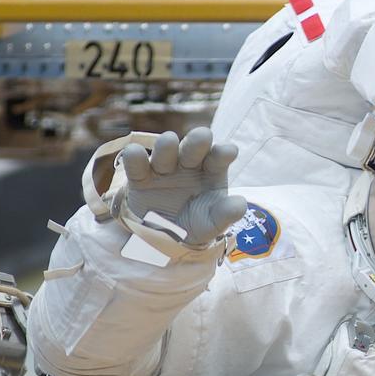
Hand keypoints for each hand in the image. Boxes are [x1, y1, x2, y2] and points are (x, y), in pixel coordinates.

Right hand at [120, 128, 246, 246]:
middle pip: (193, 146)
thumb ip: (226, 214)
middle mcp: (189, 163)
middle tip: (202, 136)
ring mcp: (164, 167)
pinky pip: (136, 164)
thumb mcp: (213, 224)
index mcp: (211, 169)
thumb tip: (240, 204)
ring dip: (167, 145)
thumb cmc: (196, 224)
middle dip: (197, 141)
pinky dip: (134, 157)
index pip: (220, 155)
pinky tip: (135, 152)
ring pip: (165, 150)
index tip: (228, 152)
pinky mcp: (141, 177)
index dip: (224, 152)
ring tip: (169, 142)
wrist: (165, 239)